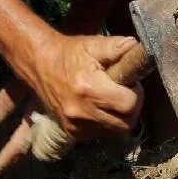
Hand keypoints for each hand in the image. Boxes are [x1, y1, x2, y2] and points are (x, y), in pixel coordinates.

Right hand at [0, 33, 141, 173]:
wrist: (39, 65)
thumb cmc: (70, 53)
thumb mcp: (93, 44)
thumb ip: (118, 46)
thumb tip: (138, 46)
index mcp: (89, 89)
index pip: (129, 105)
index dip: (136, 94)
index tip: (130, 84)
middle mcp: (82, 111)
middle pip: (126, 123)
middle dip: (131, 109)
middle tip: (124, 93)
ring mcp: (75, 125)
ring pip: (114, 131)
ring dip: (119, 117)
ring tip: (111, 99)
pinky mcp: (71, 132)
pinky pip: (100, 133)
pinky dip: (105, 123)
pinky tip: (99, 107)